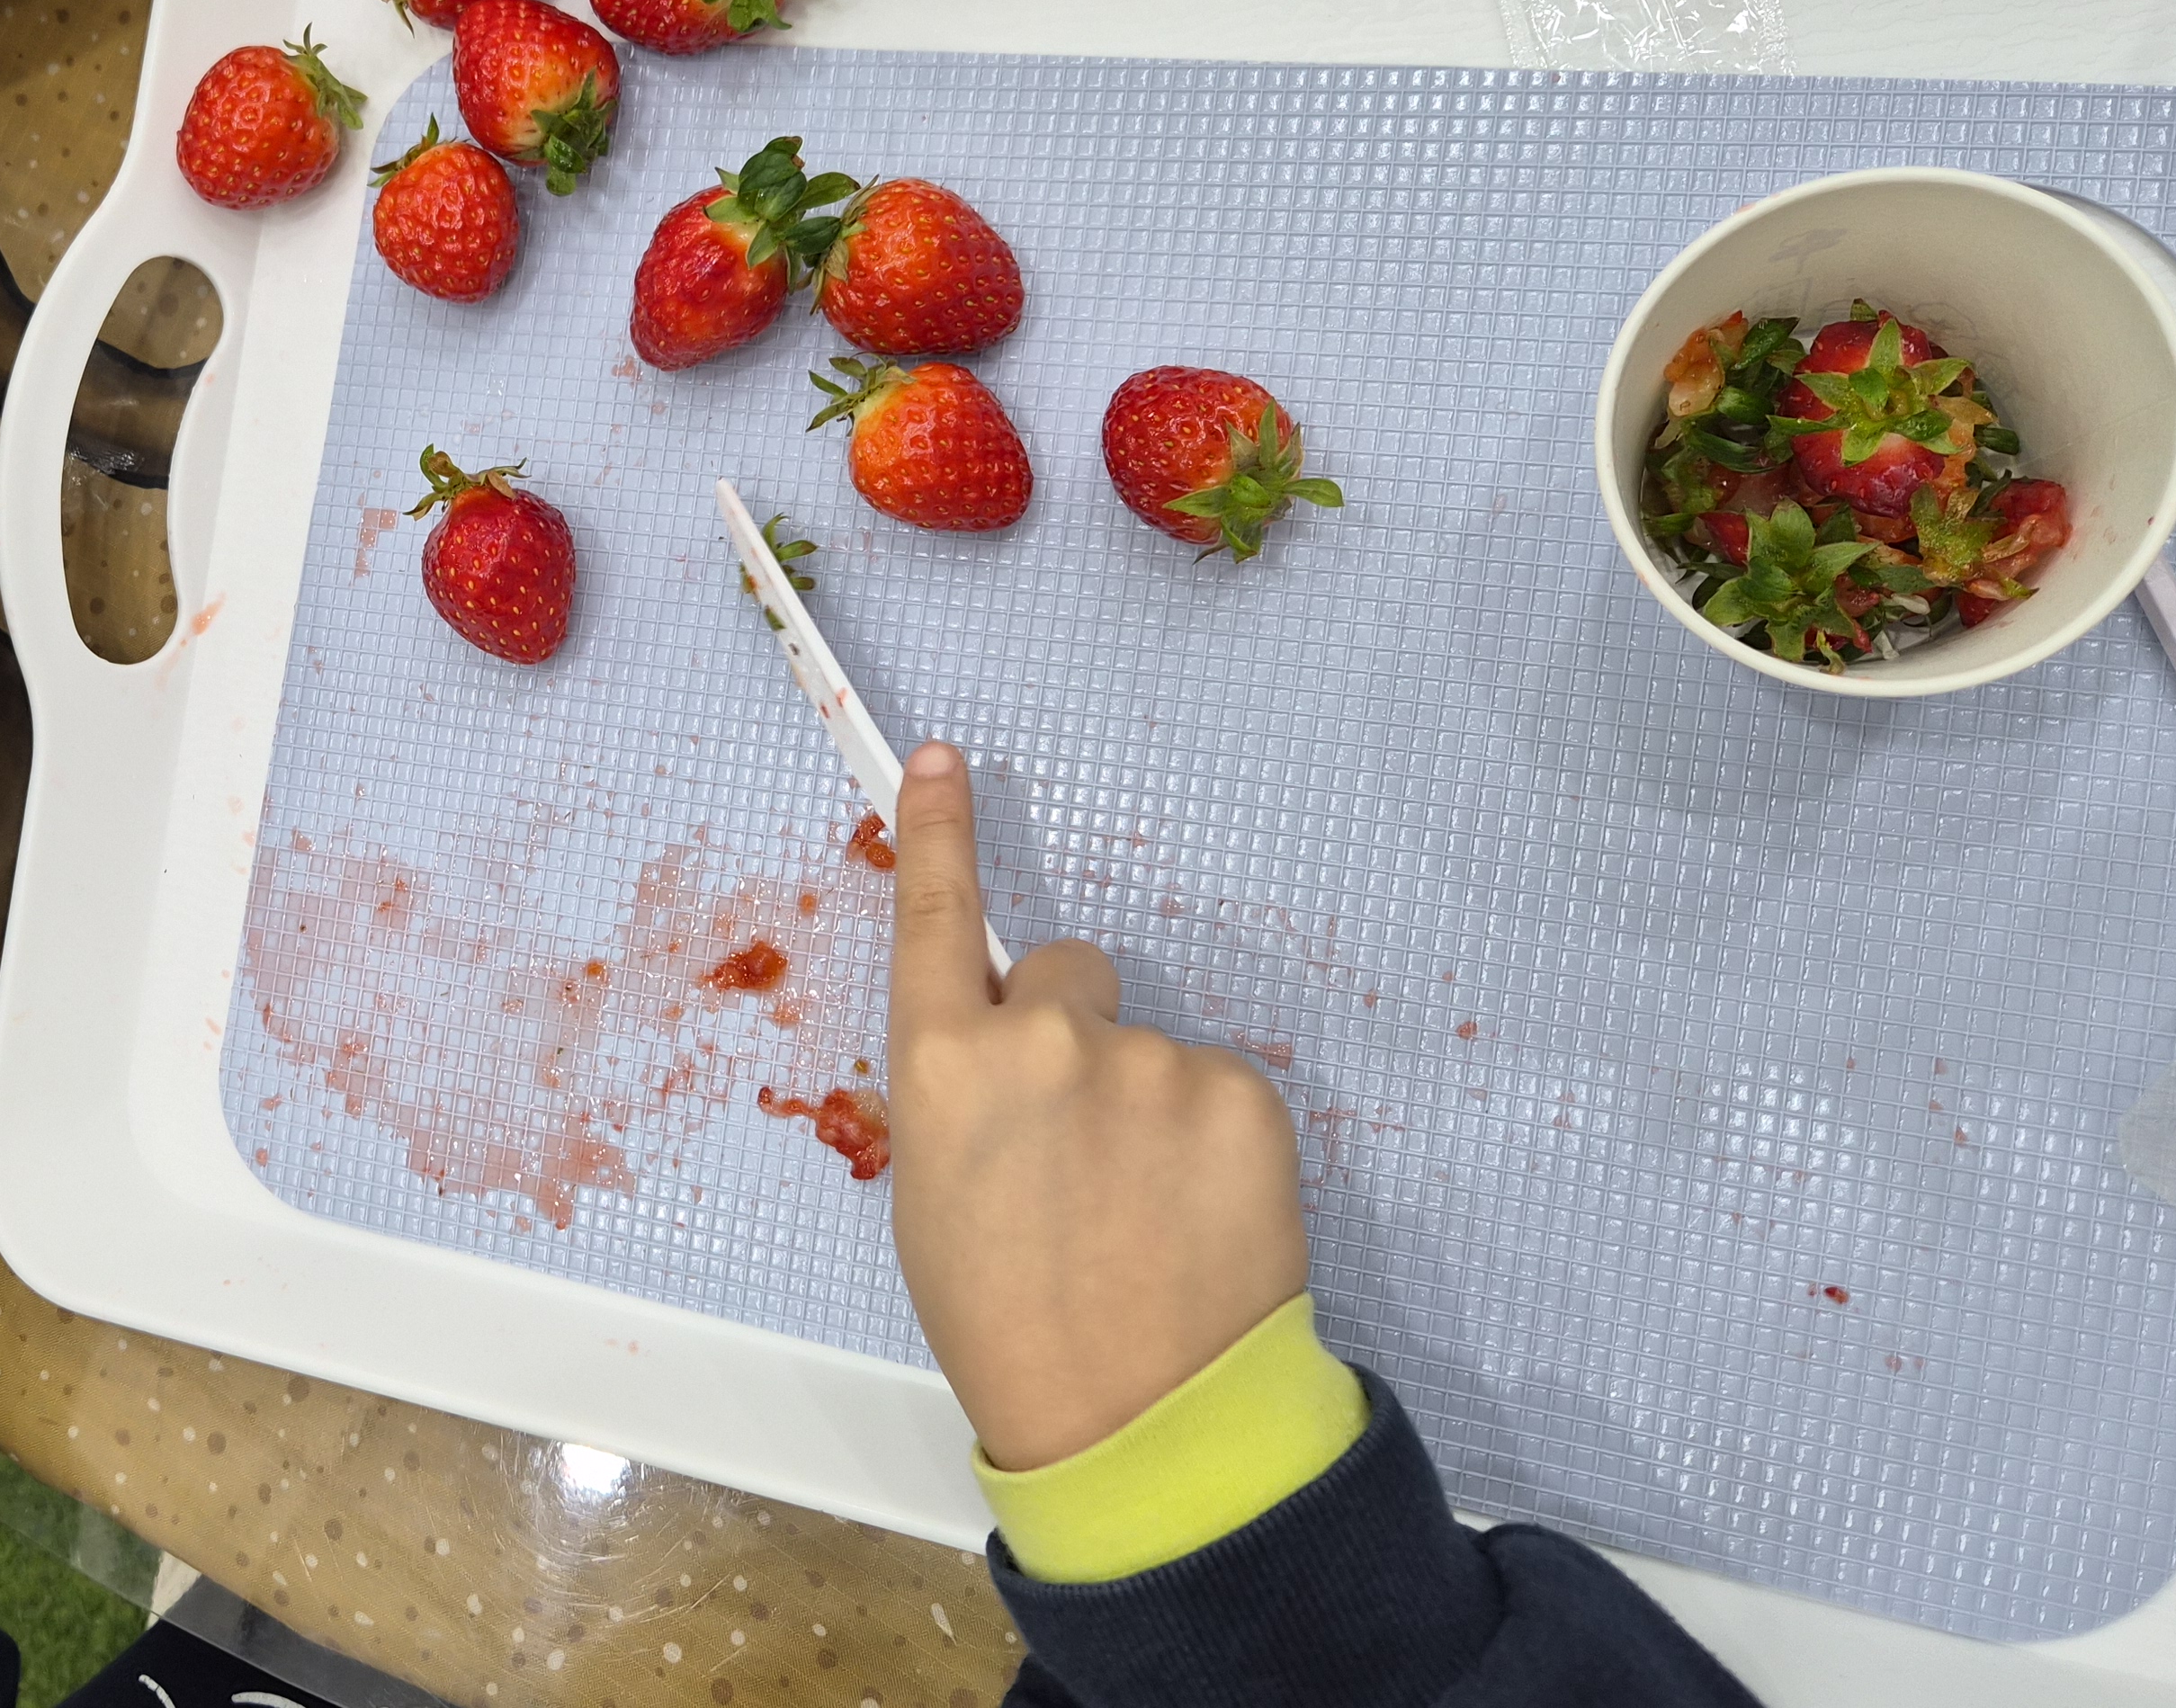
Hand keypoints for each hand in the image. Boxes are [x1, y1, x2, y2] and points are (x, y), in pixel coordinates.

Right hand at [883, 740, 1309, 1471]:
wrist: (1136, 1415)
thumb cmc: (1008, 1322)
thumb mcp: (934, 1196)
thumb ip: (962, 1093)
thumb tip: (1003, 1049)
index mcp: (940, 1067)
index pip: (934, 914)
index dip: (937, 831)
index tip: (945, 760)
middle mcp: (1043, 1038)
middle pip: (1067, 974)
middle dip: (1073, 1035)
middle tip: (1077, 1150)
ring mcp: (1150, 1061)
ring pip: (1146, 1044)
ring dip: (1145, 1103)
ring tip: (1141, 1211)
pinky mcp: (1242, 1094)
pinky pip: (1216, 1085)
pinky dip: (1207, 1139)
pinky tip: (1194, 1214)